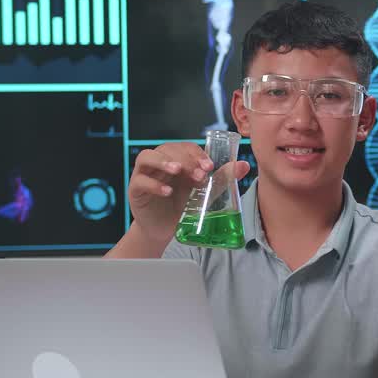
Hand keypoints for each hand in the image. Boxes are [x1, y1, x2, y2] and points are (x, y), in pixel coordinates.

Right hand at [128, 142, 249, 240]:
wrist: (163, 230)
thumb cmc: (182, 208)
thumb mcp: (204, 193)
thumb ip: (221, 179)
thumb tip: (243, 165)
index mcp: (177, 160)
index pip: (185, 147)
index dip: (196, 154)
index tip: (209, 166)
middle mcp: (160, 163)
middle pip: (167, 149)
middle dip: (185, 159)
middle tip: (198, 174)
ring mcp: (145, 174)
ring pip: (147, 157)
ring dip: (164, 161)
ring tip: (178, 170)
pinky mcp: (135, 189)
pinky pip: (140, 181)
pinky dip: (153, 184)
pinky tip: (167, 192)